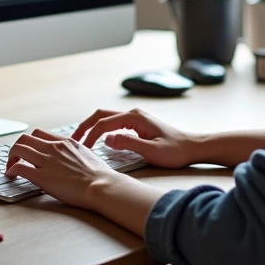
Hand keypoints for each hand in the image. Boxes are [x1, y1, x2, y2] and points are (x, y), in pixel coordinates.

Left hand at [5, 129, 122, 208]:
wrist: (101, 185)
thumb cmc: (99, 176)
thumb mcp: (87, 156)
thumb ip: (74, 154)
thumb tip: (71, 160)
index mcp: (65, 142)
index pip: (40, 134)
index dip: (31, 143)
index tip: (29, 151)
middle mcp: (54, 148)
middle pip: (25, 138)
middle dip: (17, 148)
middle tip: (15, 158)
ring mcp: (47, 161)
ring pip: (18, 149)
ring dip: (10, 158)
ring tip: (9, 168)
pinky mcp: (41, 176)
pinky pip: (18, 167)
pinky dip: (11, 170)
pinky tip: (11, 176)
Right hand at [72, 108, 198, 168]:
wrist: (192, 147)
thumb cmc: (175, 151)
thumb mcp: (151, 151)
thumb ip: (128, 144)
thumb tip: (106, 139)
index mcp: (135, 117)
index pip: (104, 124)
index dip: (90, 136)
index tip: (82, 149)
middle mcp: (133, 113)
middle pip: (101, 115)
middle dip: (85, 126)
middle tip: (72, 140)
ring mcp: (135, 117)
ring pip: (106, 117)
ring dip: (92, 127)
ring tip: (81, 140)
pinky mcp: (137, 123)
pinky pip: (114, 123)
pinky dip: (101, 129)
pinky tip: (98, 140)